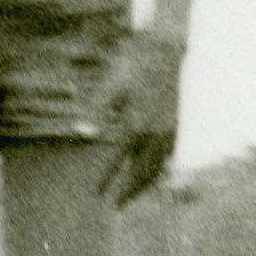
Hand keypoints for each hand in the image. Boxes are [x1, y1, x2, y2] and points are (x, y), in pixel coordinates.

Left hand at [103, 27, 185, 206]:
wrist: (165, 49)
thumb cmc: (133, 63)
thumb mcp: (110, 83)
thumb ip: (95, 110)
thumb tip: (80, 132)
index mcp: (135, 125)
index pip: (116, 161)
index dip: (104, 178)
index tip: (94, 193)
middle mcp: (154, 133)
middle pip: (139, 173)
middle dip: (126, 191)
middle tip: (112, 206)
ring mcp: (168, 131)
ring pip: (155, 169)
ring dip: (142, 185)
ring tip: (130, 197)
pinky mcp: (175, 126)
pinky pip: (166, 158)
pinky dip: (156, 171)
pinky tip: (149, 174)